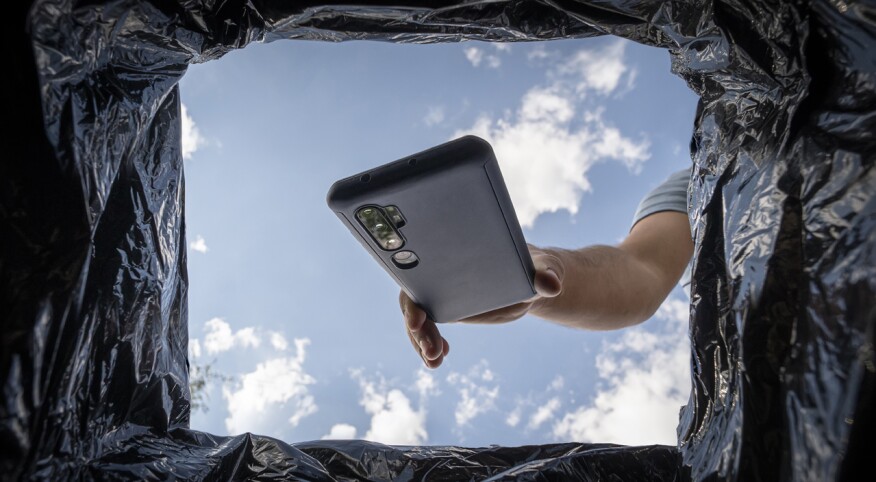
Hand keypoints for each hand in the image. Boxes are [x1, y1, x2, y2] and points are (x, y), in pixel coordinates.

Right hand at [400, 245, 563, 368]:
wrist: (535, 279)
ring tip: (434, 362)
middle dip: (417, 329)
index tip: (418, 319)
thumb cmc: (537, 266)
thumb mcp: (545, 268)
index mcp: (457, 257)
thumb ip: (547, 275)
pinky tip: (440, 358)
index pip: (422, 274)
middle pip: (415, 300)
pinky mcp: (449, 309)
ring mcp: (443, 293)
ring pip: (418, 319)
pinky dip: (429, 345)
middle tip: (432, 352)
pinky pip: (429, 329)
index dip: (414, 297)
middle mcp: (444, 274)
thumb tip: (551, 285)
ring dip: (421, 342)